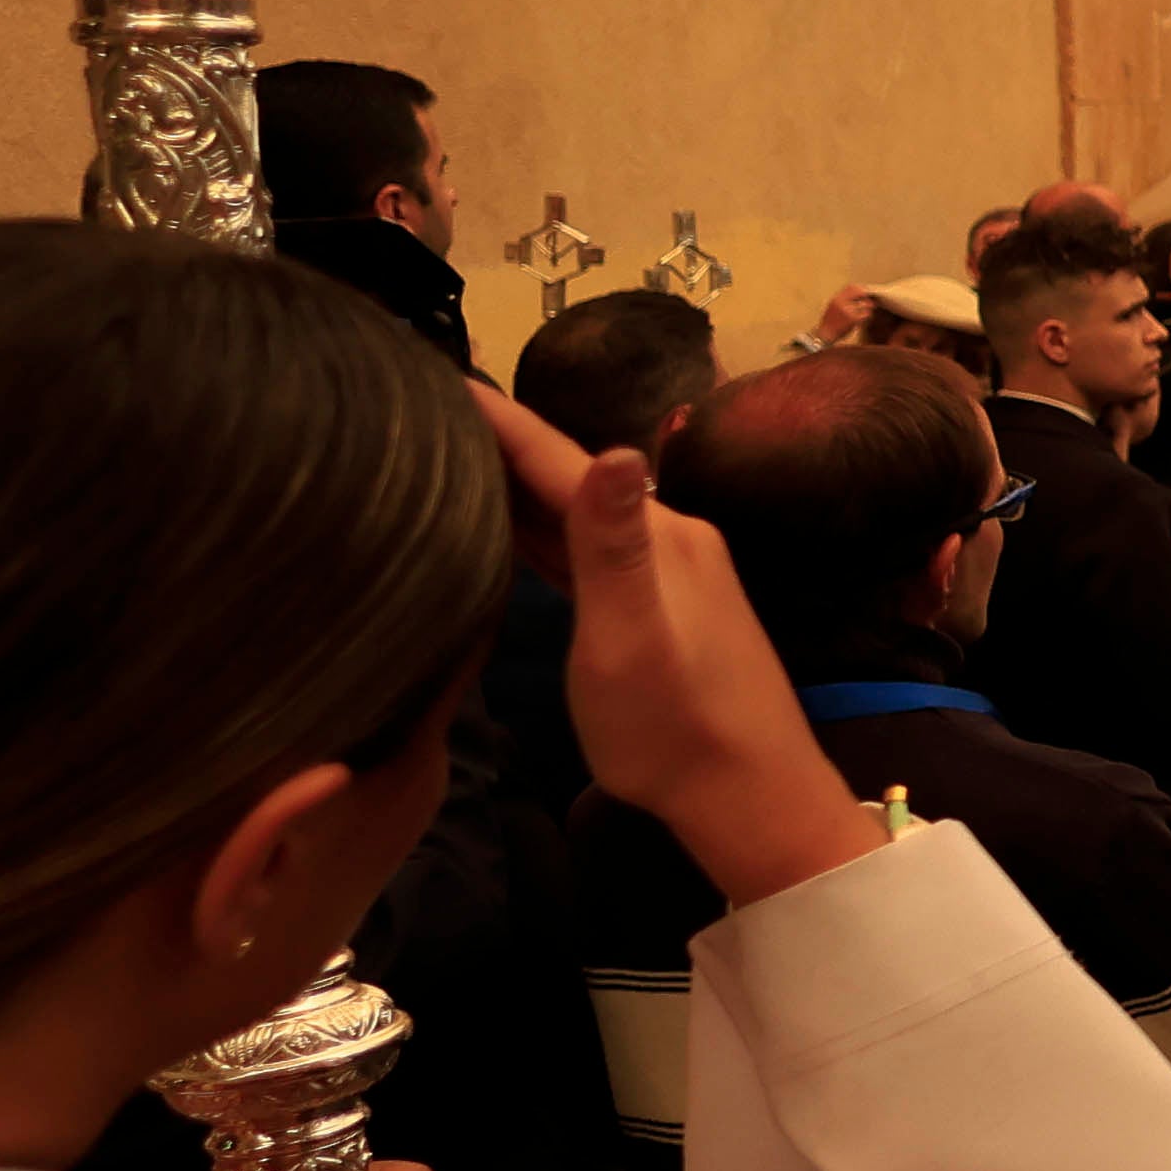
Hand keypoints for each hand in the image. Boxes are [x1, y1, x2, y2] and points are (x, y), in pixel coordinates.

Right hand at [475, 383, 879, 908]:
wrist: (747, 793)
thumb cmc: (676, 725)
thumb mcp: (632, 636)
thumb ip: (615, 547)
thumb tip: (618, 451)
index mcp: (657, 534)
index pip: (564, 460)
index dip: (500, 422)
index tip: (438, 377)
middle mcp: (666, 537)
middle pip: (568, 476)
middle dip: (501, 444)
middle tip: (424, 411)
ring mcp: (664, 572)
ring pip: (576, 512)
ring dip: (518, 485)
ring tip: (451, 456)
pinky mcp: (657, 608)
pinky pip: (584, 550)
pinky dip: (542, 531)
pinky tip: (508, 529)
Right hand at [810, 283, 875, 350]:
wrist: (825, 335)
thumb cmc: (830, 322)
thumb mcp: (833, 306)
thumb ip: (843, 300)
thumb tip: (858, 293)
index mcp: (836, 299)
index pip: (851, 287)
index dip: (860, 289)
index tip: (864, 293)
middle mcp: (842, 303)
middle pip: (860, 293)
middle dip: (866, 297)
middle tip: (869, 302)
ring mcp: (848, 311)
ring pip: (866, 304)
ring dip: (869, 308)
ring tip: (865, 312)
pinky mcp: (853, 320)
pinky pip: (866, 314)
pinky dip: (867, 316)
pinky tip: (864, 319)